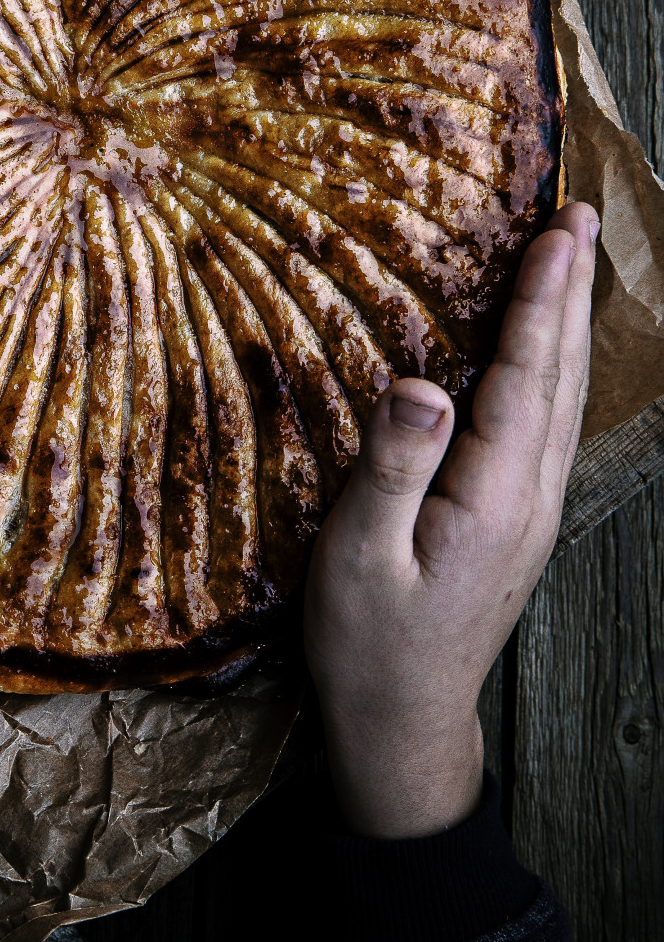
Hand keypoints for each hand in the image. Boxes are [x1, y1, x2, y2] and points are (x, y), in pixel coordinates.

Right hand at [304, 201, 598, 839]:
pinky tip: (540, 353)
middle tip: (581, 218)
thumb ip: (392, 466)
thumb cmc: (369, 644)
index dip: (540, 298)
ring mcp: (530, 512)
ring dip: (566, 323)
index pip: (523, 375)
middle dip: (569, 291)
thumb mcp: (359, 555)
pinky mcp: (516, 523)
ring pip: (561, 398)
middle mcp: (529, 497)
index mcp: (493, 497)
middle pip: (559, 375)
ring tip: (569, 264)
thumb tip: (420, 383)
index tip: (558, 231)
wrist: (403, 723)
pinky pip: (545, 423)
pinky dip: (550, 366)